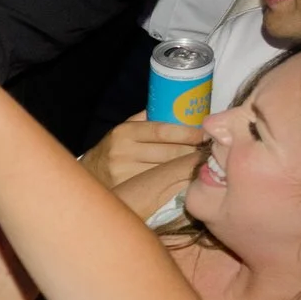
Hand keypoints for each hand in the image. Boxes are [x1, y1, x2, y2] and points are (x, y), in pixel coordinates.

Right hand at [80, 116, 207, 188]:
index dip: (188, 133)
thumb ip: (147, 120)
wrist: (90, 174)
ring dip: (188, 166)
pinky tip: (186, 178)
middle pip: (171, 152)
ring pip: (169, 170)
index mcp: (125, 132)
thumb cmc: (114, 149)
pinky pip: (162, 185)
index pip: (163, 131)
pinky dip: (177, 181)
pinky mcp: (129, 190)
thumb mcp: (125, 129)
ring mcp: (125, 173)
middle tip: (210, 150)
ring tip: (201, 163)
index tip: (206, 135)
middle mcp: (123, 152)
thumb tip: (178, 109)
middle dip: (193, 151)